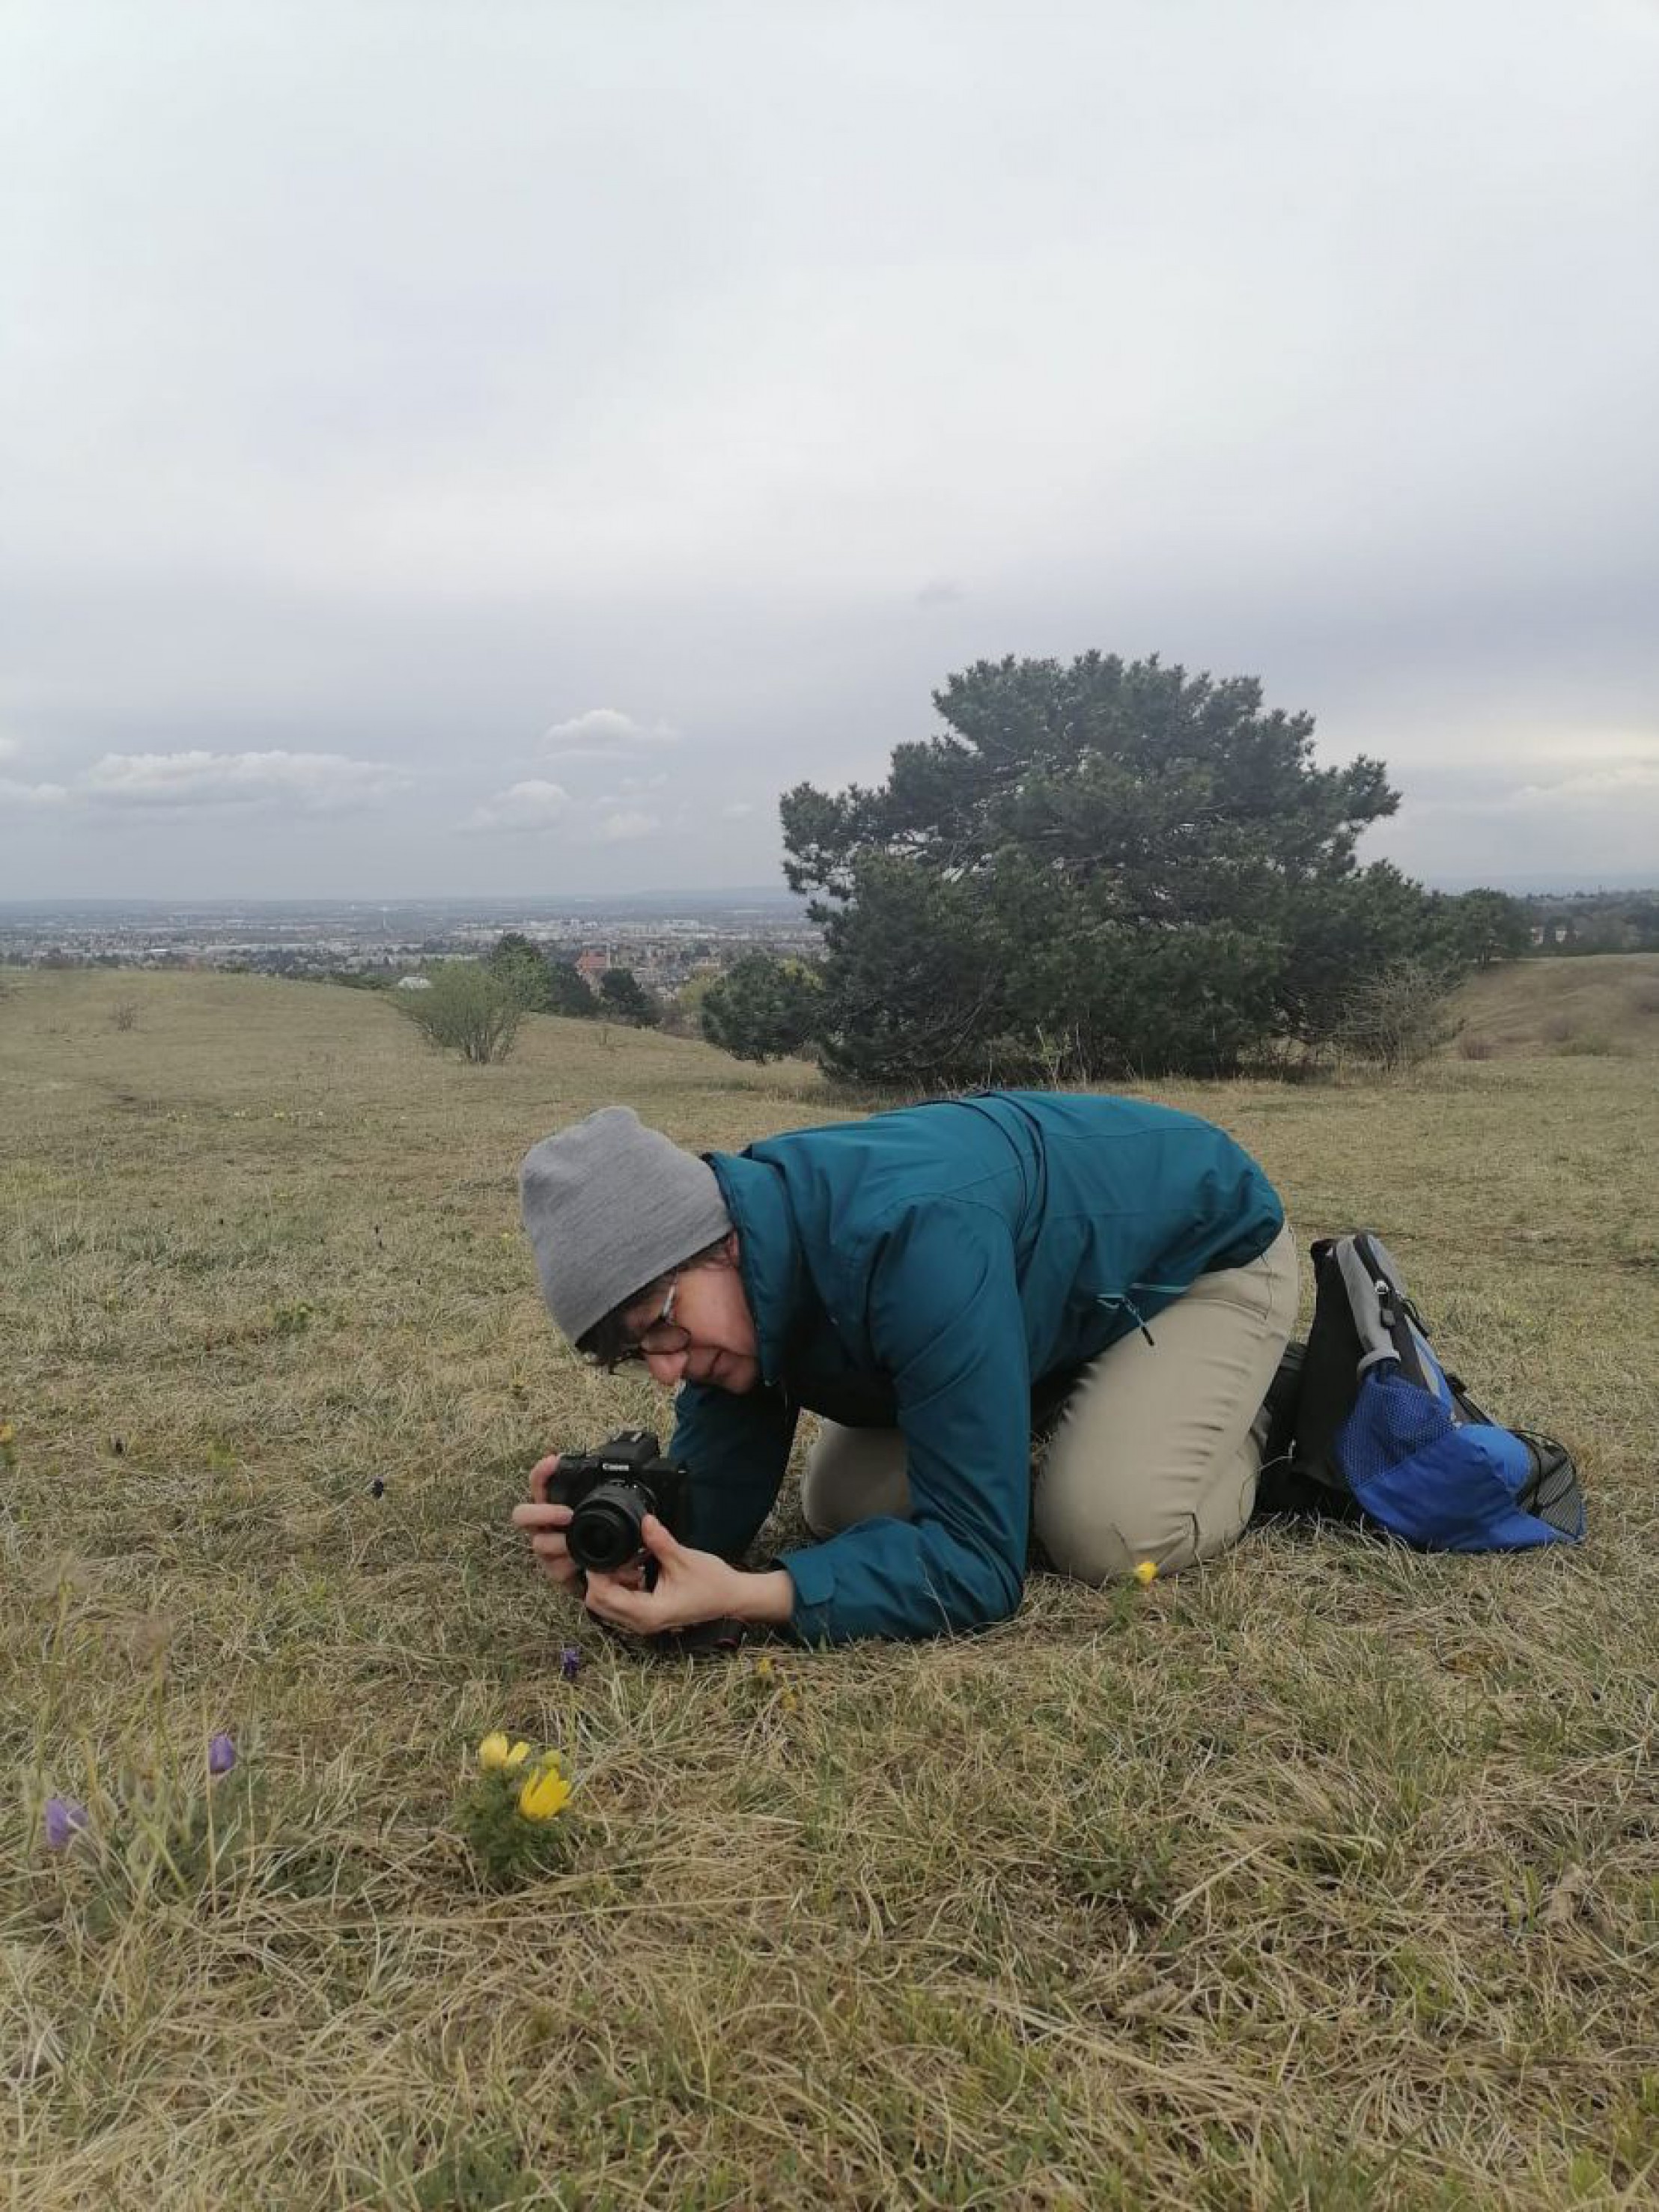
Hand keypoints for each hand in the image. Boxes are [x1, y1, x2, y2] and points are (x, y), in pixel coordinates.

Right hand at [511, 1454, 645, 1594]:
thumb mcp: (599, 1511)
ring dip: (560, 1543)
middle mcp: (543, 1526)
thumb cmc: (598, 1536)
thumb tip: (610, 1466)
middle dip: (543, 1513)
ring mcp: (546, 1550)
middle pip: (521, 1514)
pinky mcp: (555, 1572)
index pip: (538, 1483)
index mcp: (552, 1506)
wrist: (603, 1570)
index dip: (541, 1472)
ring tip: (578, 1543)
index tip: (554, 1461)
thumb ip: (597, 1493)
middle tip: (568, 1514)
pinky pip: (557, 1569)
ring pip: (539, 1543)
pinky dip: (570, 1566)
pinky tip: (584, 1564)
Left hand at [579, 1514, 751, 1636]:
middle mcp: (642, 1622)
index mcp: (648, 1613)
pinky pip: (622, 1601)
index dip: (598, 1574)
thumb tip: (645, 1521)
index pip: (604, 1598)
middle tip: (618, 1555)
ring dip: (613, 1580)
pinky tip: (639, 1568)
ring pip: (609, 1603)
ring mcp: (644, 1621)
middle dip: (602, 1577)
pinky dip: (623, 1584)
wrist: (731, 1597)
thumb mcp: (683, 1559)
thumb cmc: (712, 1584)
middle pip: (599, 1603)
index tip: (602, 1553)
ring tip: (633, 1560)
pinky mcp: (648, 1614)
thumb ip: (660, 1541)